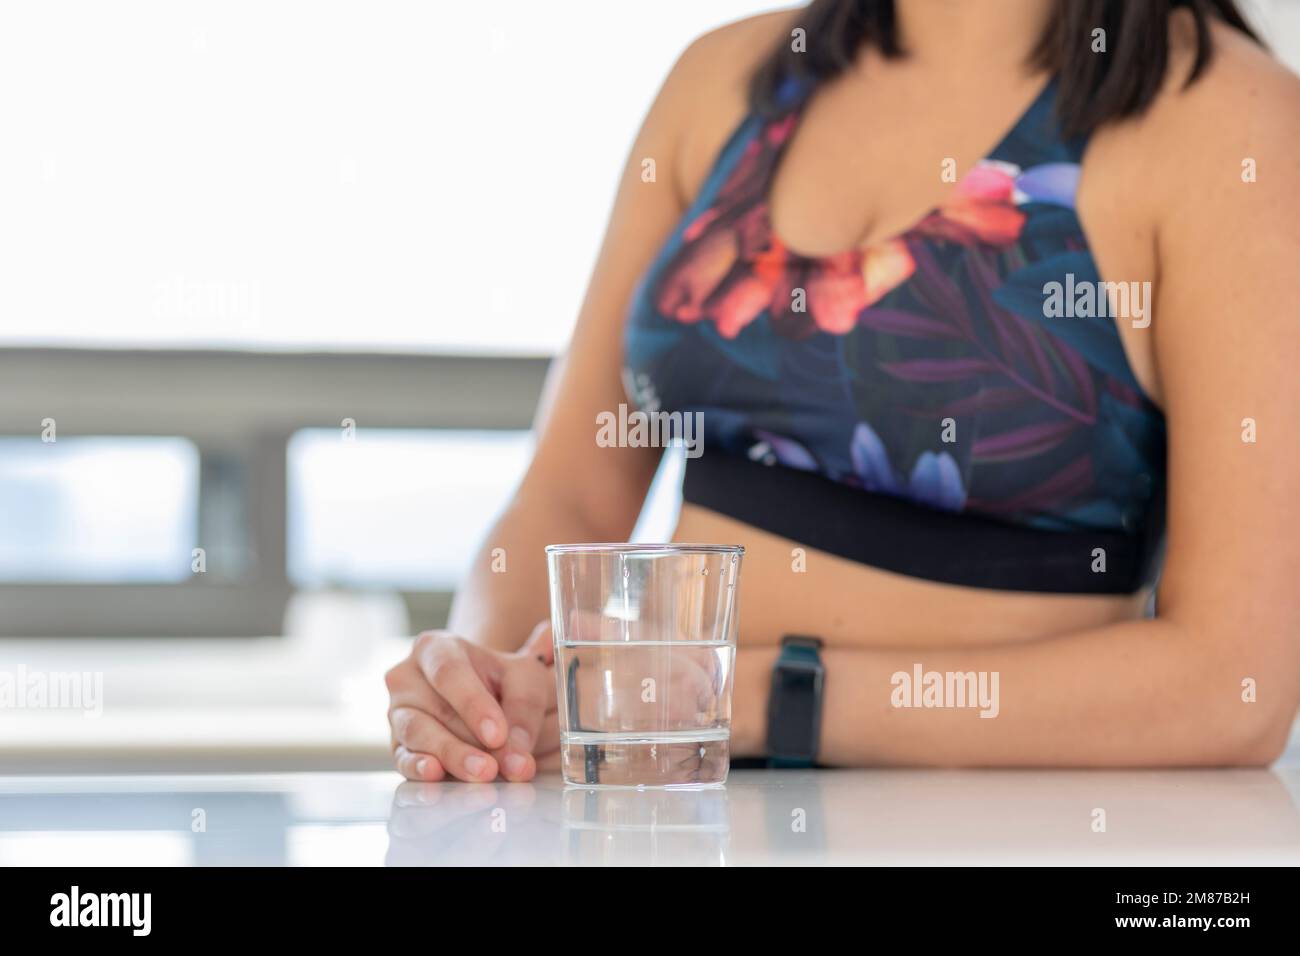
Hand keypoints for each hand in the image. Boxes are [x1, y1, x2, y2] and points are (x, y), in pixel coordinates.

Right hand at [385, 621, 558, 781]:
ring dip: (452, 758)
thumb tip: (516, 758)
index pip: (449, 672)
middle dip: (469, 742)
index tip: (497, 735)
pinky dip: (420, 770)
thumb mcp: (525, 680)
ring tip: (482, 775)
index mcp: (436, 648)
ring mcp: (398, 712)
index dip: (473, 704)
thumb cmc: (503, 681)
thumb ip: (524, 710)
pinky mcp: (397, 745)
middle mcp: (408, 677)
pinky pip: (403, 758)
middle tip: (495, 768)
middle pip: (435, 709)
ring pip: (418, 734)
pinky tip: (438, 776)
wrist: (489, 695)